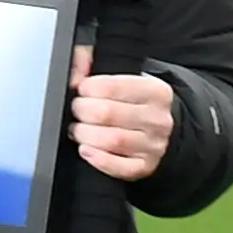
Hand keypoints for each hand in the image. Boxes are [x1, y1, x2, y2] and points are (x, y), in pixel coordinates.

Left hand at [67, 46, 178, 181]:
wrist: (158, 127)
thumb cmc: (133, 101)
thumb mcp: (123, 77)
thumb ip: (92, 65)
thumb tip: (74, 72)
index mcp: (155, 91)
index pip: (111, 86)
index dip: (87, 88)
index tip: (81, 90)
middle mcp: (158, 119)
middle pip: (106, 114)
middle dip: (82, 112)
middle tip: (77, 111)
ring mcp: (154, 145)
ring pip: (111, 140)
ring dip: (85, 135)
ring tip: (79, 130)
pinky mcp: (146, 166)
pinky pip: (120, 167)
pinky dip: (98, 159)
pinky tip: (86, 149)